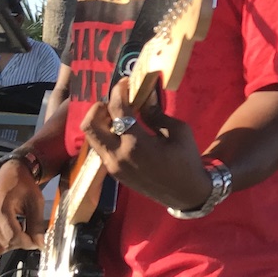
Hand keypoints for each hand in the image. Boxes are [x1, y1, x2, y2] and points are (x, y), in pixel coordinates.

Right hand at [0, 161, 45, 253]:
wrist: (9, 175)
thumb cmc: (23, 185)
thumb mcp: (35, 202)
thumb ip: (37, 225)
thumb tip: (40, 244)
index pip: (13, 237)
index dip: (28, 243)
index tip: (38, 243)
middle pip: (7, 243)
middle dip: (22, 243)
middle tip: (32, 235)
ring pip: (0, 245)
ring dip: (14, 242)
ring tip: (22, 228)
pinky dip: (4, 239)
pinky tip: (11, 228)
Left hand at [81, 77, 210, 211]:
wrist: (186, 194)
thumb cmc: (187, 160)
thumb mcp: (177, 131)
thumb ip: (155, 113)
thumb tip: (144, 94)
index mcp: (136, 145)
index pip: (117, 110)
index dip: (119, 91)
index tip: (126, 82)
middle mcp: (118, 156)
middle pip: (90, 124)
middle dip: (100, 106)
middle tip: (116, 101)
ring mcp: (113, 166)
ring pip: (92, 136)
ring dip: (100, 121)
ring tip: (119, 114)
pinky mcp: (113, 172)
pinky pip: (101, 147)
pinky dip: (106, 134)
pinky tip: (122, 129)